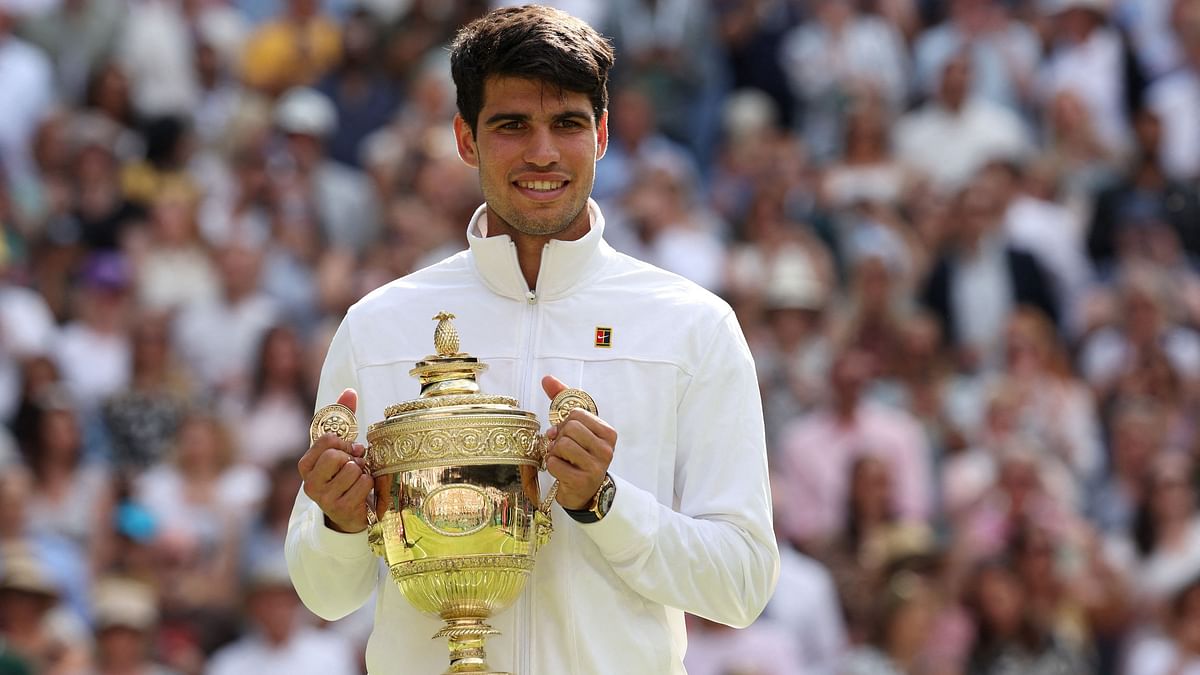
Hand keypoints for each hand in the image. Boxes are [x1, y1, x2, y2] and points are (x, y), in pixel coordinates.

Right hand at [297, 388, 372, 532]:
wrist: (350, 514)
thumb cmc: (344, 474)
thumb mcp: (341, 446)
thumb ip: (342, 418)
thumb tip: (349, 391)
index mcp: (305, 465)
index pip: (326, 440)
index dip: (343, 441)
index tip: (348, 448)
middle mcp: (310, 483)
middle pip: (336, 455)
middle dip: (352, 456)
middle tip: (356, 463)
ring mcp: (324, 498)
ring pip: (352, 469)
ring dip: (362, 471)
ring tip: (359, 478)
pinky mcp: (341, 508)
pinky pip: (363, 483)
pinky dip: (369, 483)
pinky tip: (363, 490)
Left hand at [541, 376, 616, 509]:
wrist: (584, 491)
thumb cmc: (579, 454)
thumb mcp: (576, 427)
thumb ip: (563, 400)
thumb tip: (547, 378)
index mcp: (608, 433)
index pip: (577, 414)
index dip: (565, 422)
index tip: (566, 432)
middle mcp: (607, 450)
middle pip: (569, 428)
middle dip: (559, 437)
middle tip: (562, 447)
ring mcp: (596, 467)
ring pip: (562, 445)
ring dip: (554, 451)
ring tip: (561, 458)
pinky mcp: (582, 482)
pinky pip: (555, 463)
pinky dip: (551, 465)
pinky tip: (560, 470)